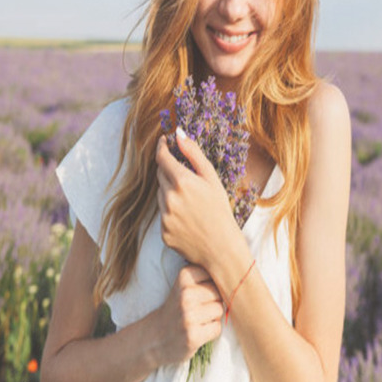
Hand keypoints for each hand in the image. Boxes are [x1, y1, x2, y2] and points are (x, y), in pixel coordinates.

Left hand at [155, 130, 238, 267]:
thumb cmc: (221, 210)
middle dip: (170, 172)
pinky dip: (171, 212)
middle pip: (160, 176)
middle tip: (188, 180)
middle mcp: (169, 198)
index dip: (161, 147)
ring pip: (160, 196)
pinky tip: (188, 218)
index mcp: (182, 181)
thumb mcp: (212, 178)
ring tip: (191, 203)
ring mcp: (164, 216)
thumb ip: (193, 153)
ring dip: (170, 193)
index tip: (163, 142)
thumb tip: (178, 134)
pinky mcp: (163, 231)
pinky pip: (163, 215)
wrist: (221, 247)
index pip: (162, 158)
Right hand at [157, 263, 224, 364]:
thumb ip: (206, 277)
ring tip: (196, 320)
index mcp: (184, 277)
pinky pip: (217, 328)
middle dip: (213, 302)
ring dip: (212, 317)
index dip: (210, 287)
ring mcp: (189, 316)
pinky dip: (210, 332)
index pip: (216, 276)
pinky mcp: (193, 335)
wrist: (154, 337)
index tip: (198, 293)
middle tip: (196, 309)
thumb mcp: (184, 285)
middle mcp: (185, 294)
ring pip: (220, 311)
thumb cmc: (176, 308)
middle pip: (219, 294)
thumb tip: (239, 278)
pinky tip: (196, 331)